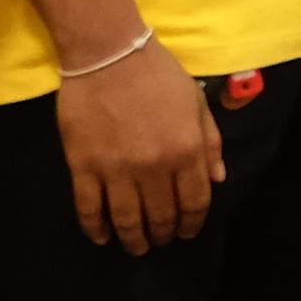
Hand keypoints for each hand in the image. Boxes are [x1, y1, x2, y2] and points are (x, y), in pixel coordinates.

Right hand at [52, 46, 223, 254]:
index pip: (195, 202)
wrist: (108, 53)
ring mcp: (116, 170)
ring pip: (127, 220)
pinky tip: (101, 237)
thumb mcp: (196, 103)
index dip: (192, 222)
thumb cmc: (157, 74)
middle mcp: (154, 167)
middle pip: (162, 215)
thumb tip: (217, 180)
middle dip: (164, 233)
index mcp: (186, 151)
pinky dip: (95, 228)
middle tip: (160, 240)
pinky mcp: (83, 167)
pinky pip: (89, 208)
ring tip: (136, 247)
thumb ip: (210, 142)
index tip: (187, 232)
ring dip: (133, 239)